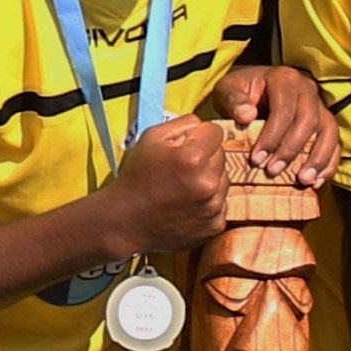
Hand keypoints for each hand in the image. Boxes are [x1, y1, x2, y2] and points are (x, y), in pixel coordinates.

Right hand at [103, 115, 233, 259]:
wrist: (126, 222)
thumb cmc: (136, 177)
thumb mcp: (151, 138)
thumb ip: (182, 124)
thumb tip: (203, 127)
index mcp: (193, 158)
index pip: (216, 132)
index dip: (200, 135)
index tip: (186, 145)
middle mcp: (208, 183)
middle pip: (222, 156)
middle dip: (205, 157)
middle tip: (181, 169)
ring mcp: (213, 208)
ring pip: (224, 180)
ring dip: (209, 180)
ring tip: (183, 188)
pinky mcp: (214, 226)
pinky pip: (221, 204)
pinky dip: (208, 203)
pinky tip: (187, 205)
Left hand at [216, 67, 337, 188]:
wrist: (254, 90)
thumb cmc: (240, 92)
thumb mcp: (228, 90)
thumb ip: (233, 100)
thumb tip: (247, 116)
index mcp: (285, 79)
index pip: (284, 109)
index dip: (272, 136)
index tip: (256, 159)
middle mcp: (308, 90)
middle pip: (308, 120)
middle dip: (291, 149)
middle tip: (272, 171)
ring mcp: (320, 106)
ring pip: (329, 131)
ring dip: (318, 159)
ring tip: (303, 181)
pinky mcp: (325, 123)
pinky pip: (335, 143)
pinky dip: (329, 164)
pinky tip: (316, 182)